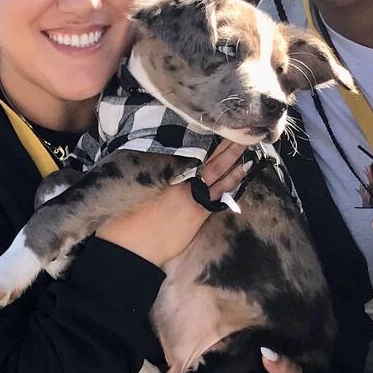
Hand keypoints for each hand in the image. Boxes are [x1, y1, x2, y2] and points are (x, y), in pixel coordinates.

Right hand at [96, 141, 245, 267]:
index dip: (204, 137)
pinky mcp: (198, 214)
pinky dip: (232, 183)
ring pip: (218, 174)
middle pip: (208, 159)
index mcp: (164, 173)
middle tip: (241, 128)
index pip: (189, 149)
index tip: (215, 123)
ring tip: (247, 144)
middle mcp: (181, 182)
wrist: (130, 249)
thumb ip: (149, 172)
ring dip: (234, 159)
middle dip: (225, 144)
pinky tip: (242, 173)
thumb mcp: (134, 188)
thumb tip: (156, 157)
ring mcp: (192, 198)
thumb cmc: (125, 219)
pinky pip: (220, 195)